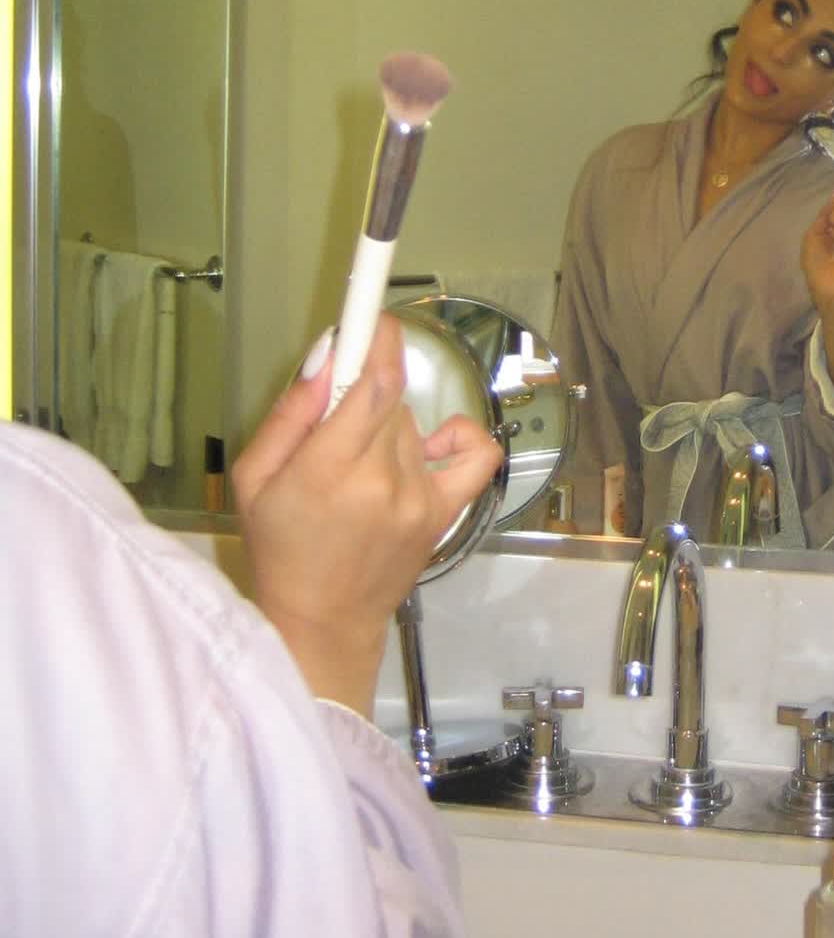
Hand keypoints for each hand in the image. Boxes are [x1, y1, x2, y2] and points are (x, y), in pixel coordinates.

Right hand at [232, 313, 503, 714]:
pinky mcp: (445, 513)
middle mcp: (383, 481)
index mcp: (329, 471)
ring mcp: (421, 498)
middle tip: (337, 430)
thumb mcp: (253, 476)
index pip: (375, 382)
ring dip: (391, 429)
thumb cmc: (280, 548)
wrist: (322, 620)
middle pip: (391, 399)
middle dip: (364, 398)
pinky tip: (427, 449)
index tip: (374, 317)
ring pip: (415, 424)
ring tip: (360, 466)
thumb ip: (291, 412)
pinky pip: (475, 453)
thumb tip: (329, 353)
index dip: (377, 340)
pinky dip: (456, 439)